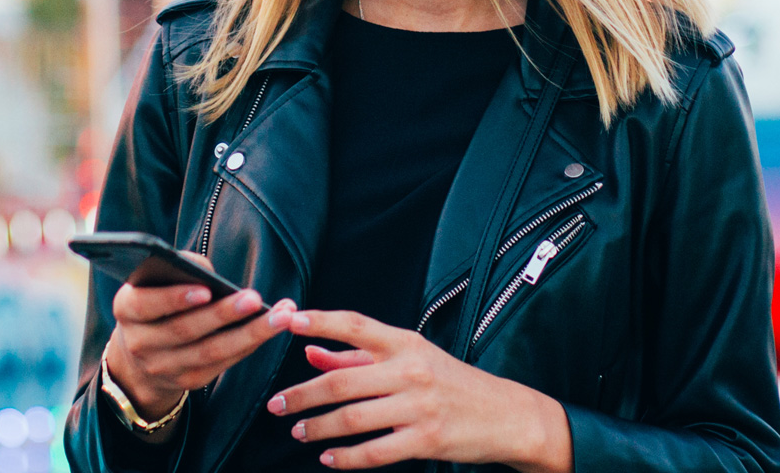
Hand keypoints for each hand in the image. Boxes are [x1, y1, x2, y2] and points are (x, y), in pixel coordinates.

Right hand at [106, 252, 296, 422]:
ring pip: (210, 352)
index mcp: (127, 310)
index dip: (174, 298)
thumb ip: (178, 269)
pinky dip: (249, 345)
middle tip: (254, 298)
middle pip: (185, 330)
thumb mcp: (155, 281)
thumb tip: (208, 271)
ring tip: (280, 315)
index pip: (146, 305)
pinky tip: (272, 328)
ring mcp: (164, 368)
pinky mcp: (189, 381)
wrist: (141, 353)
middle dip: (223, 314)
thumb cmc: (156, 300)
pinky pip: (223, 364)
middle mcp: (141, 343)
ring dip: (249, 333)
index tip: (205, 289)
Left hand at [265, 310, 571, 471]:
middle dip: (303, 394)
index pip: (356, 324)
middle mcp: (411, 369)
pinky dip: (346, 458)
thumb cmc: (449, 381)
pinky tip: (328, 457)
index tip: (289, 320)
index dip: (321, 321)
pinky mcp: (427, 439)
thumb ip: (358, 354)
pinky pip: (375, 452)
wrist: (504, 414)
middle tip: (275, 404)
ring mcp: (419, 405)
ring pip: (354, 418)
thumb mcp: (409, 357)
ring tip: (297, 431)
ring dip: (318, 427)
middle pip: (343, 380)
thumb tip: (311, 352)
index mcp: (406, 342)